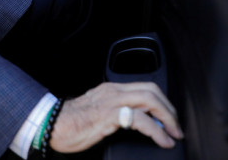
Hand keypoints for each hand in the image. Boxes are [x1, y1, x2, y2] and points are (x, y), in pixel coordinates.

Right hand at [49, 82, 183, 152]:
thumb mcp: (97, 114)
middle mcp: (112, 91)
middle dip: (169, 109)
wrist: (52, 125)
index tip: (168, 120)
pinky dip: (156, 131)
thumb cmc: (70, 123)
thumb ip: (115, 113)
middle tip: (175, 128)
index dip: (162, 102)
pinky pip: (140, 119)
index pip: (144, 87)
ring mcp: (111, 101)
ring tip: (173, 133)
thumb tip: (136, 123)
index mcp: (109, 90)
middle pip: (151, 90)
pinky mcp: (108, 115)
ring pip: (149, 99)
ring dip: (167, 117)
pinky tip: (162, 140)